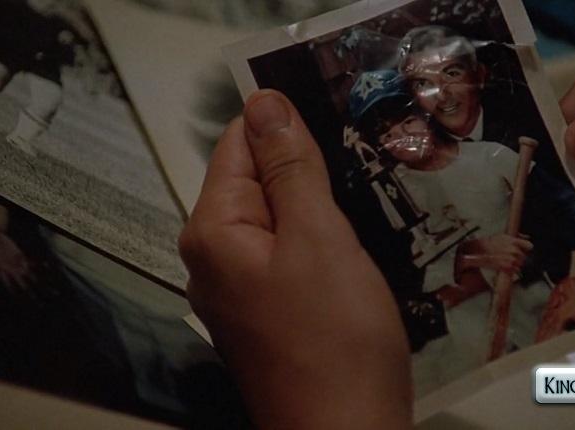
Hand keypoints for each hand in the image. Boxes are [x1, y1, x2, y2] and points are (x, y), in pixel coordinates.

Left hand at [179, 90, 411, 429]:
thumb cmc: (334, 344)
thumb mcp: (318, 238)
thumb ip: (290, 167)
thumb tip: (264, 105)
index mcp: (213, 233)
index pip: (238, 145)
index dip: (285, 127)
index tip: (332, 124)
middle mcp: (215, 259)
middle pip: (258, 182)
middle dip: (307, 174)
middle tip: (358, 182)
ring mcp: (241, 289)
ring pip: (280, 220)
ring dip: (319, 210)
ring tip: (361, 220)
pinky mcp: (269, 310)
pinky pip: (290, 255)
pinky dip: (321, 244)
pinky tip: (353, 255)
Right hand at [457, 234, 532, 274]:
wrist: (480, 250)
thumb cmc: (490, 243)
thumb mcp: (504, 236)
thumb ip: (518, 236)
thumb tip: (527, 237)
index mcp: (514, 241)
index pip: (529, 246)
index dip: (526, 248)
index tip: (524, 248)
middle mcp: (514, 250)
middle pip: (524, 256)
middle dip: (519, 257)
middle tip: (511, 255)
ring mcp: (511, 260)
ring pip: (521, 264)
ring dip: (516, 263)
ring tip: (507, 260)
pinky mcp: (507, 268)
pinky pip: (516, 270)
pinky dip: (513, 270)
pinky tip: (506, 266)